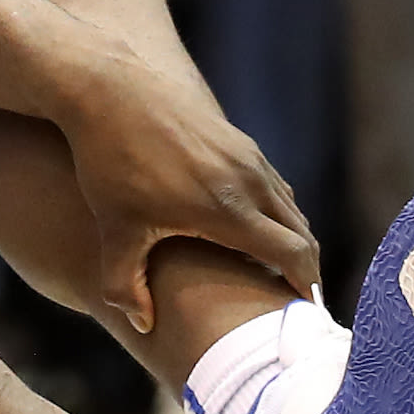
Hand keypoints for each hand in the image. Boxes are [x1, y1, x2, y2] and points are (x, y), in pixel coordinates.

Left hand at [62, 56, 319, 332]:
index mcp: (228, 210)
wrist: (107, 87)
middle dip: (306, 268)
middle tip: (299, 297)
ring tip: (281, 267)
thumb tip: (143, 326)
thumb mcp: (112, 229)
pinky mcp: (240, 141)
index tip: (306, 308)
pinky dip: (277, 214)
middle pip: (301, 233)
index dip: (305, 284)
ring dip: (293, 239)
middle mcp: (249, 182)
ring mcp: (248, 158)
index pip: (292, 254)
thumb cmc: (108, 161)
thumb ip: (124, 284)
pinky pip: (274, 186)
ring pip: (290, 207)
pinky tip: (256, 227)